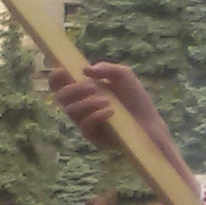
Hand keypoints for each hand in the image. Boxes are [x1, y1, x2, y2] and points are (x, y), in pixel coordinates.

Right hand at [48, 61, 183, 173]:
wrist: (149, 122)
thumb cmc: (135, 98)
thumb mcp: (124, 75)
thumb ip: (106, 68)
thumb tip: (85, 70)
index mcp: (83, 88)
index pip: (60, 83)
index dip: (56, 76)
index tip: (62, 70)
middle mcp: (80, 104)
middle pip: (60, 97)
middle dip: (73, 90)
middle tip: (92, 88)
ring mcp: (84, 120)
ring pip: (71, 111)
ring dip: (87, 104)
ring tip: (107, 101)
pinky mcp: (91, 135)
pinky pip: (85, 125)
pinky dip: (96, 116)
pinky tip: (110, 112)